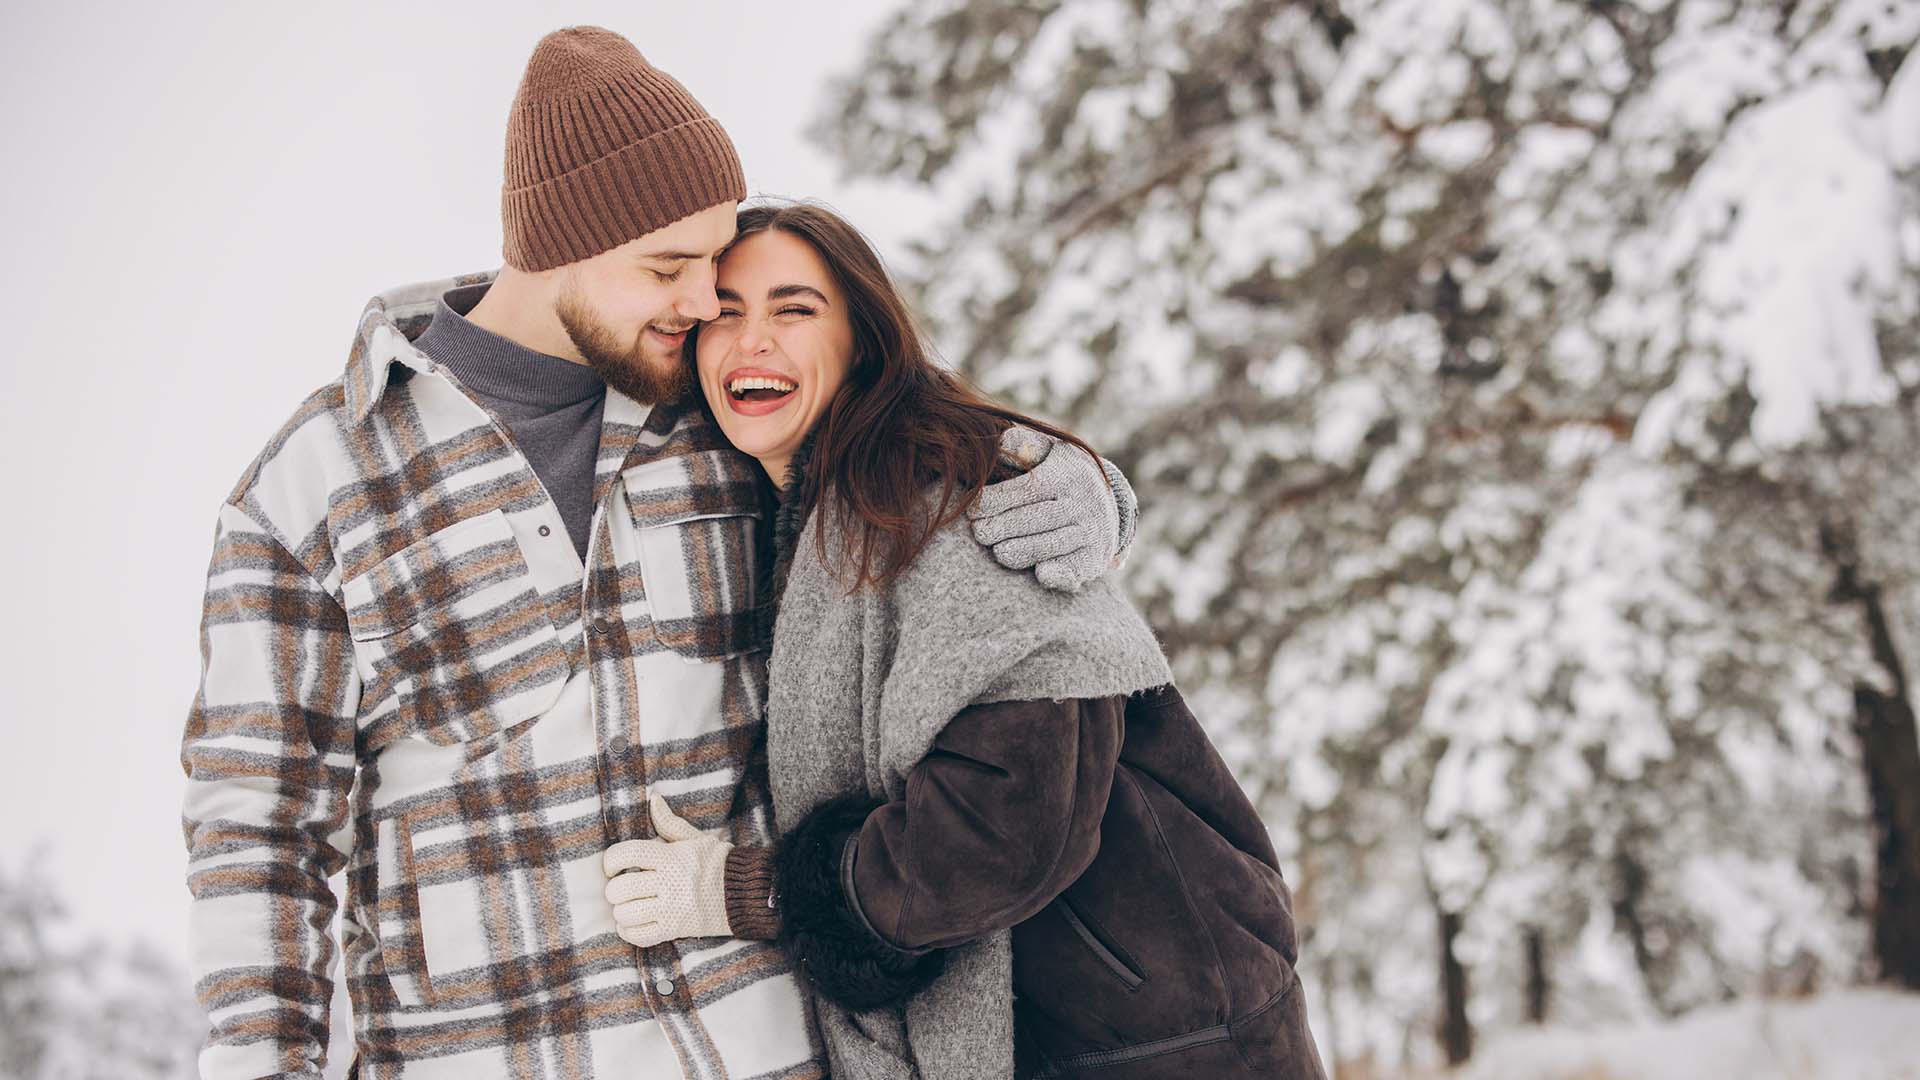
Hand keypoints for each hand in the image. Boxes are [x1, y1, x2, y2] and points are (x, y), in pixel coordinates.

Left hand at [602, 793, 732, 946]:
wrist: (746, 893)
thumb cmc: (717, 863)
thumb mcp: (695, 839)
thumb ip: (669, 823)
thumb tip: (653, 799)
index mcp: (671, 857)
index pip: (627, 854)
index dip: (610, 860)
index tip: (613, 866)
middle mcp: (669, 883)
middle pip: (621, 888)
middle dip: (614, 889)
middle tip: (622, 888)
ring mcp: (672, 909)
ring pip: (626, 914)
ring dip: (621, 911)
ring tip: (628, 906)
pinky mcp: (675, 930)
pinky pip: (639, 936)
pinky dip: (628, 931)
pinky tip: (631, 923)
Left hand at [970, 426, 1125, 591]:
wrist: (1108, 503)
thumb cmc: (1062, 474)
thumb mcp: (1049, 451)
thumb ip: (1024, 444)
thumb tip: (1000, 442)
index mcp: (1068, 475)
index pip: (1027, 489)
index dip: (995, 500)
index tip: (974, 509)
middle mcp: (1083, 504)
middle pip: (1035, 519)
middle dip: (1001, 527)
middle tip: (979, 533)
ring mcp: (1091, 533)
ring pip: (1050, 546)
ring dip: (1019, 551)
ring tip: (998, 551)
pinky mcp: (1094, 559)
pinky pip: (1073, 569)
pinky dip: (1057, 573)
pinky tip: (1040, 572)